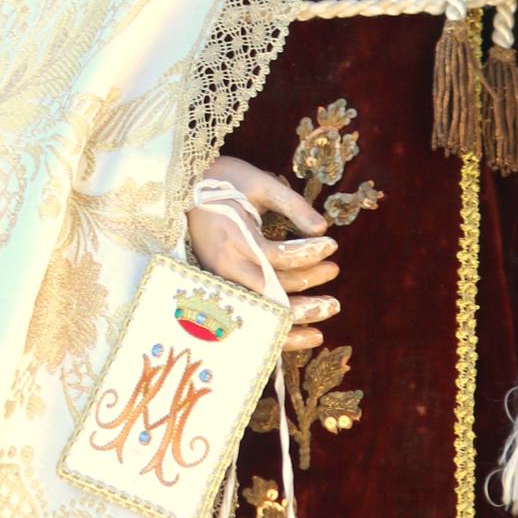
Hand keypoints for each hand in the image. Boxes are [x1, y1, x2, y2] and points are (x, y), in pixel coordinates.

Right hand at [189, 154, 339, 349]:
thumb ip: (292, 205)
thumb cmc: (224, 181)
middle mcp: (225, 266)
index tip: (332, 244)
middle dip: (308, 294)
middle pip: (271, 293)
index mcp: (234, 238)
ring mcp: (221, 283)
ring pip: (262, 314)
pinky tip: (307, 335)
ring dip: (298, 318)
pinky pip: (253, 319)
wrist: (182, 188)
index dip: (308, 253)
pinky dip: (279, 332)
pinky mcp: (221, 290)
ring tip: (328, 311)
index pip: (276, 256)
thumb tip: (323, 227)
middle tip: (335, 283)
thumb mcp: (260, 183)